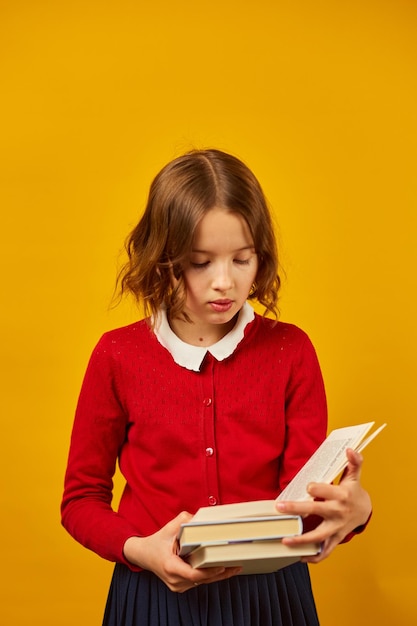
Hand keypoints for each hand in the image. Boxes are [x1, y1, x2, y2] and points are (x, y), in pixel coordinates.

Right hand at [123, 512, 240, 591]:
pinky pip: (199, 581)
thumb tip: (200, 518)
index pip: (194, 574)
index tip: (222, 565)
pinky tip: (223, 569)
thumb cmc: (156, 542)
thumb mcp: (168, 528)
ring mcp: (178, 586)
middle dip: (220, 573)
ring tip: (235, 567)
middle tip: (237, 564)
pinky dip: (210, 575)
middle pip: (202, 579)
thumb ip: (184, 521)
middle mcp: (175, 580)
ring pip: (202, 582)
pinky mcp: (181, 586)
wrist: (143, 555)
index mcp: (170, 567)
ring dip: (218, 575)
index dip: (209, 571)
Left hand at [276, 448, 371, 562]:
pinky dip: (314, 557)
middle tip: (279, 508)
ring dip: (301, 540)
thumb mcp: (354, 476)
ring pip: (318, 536)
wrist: (364, 511)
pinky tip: (300, 557)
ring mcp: (336, 528)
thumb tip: (350, 449)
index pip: (323, 490)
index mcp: (340, 496)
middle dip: (297, 509)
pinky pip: (325, 551)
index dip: (313, 488)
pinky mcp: (335, 538)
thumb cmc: (353, 491)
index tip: (307, 487)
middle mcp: (337, 513)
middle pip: (315, 511)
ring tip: (285, 541)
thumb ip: (354, 462)